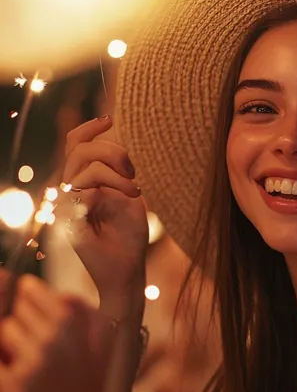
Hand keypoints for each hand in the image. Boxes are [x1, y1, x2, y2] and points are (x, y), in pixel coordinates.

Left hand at [0, 274, 111, 391]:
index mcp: (73, 328)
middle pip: (15, 310)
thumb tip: (59, 294)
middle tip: (39, 349)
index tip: (37, 317)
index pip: (31, 290)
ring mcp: (29, 366)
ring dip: (11, 345)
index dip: (31, 300)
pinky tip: (18, 378)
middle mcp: (52, 343)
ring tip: (30, 365)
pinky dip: (4, 365)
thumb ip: (83, 312)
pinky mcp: (10, 388)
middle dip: (24, 325)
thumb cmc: (86, 391)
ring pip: (3, 331)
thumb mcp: (100, 348)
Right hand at [62, 117, 148, 300]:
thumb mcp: (127, 195)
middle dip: (112, 152)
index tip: (110, 120)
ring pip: (85, 168)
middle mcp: (68, 193)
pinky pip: (85, 192)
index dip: (88, 128)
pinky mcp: (70, 224)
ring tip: (135, 191)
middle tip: (133, 172)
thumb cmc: (129, 236)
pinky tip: (131, 199)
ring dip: (117, 174)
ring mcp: (66, 209)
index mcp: (80, 184)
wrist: (129, 271)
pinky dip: (112, 189)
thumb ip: (117, 172)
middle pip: (79, 151)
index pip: (73, 146)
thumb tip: (112, 146)